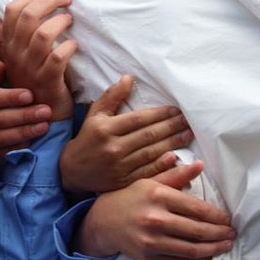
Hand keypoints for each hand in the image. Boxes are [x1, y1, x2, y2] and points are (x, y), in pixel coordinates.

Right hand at [0, 0, 75, 120]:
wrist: (40, 116)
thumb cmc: (31, 83)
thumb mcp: (13, 60)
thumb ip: (3, 40)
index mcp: (9, 46)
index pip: (12, 10)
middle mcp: (16, 55)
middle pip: (28, 16)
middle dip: (49, 1)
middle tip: (65, 1)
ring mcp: (31, 68)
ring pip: (42, 34)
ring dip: (60, 22)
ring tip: (69, 20)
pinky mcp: (48, 81)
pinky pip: (58, 58)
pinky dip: (69, 48)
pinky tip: (73, 46)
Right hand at [0, 62, 52, 169]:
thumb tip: (2, 65)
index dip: (10, 97)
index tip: (29, 95)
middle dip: (24, 115)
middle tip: (46, 111)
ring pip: (1, 137)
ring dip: (24, 132)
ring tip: (44, 126)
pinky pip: (0, 154)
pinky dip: (16, 149)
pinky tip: (31, 143)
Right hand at [60, 75, 193, 193]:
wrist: (71, 171)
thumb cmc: (86, 139)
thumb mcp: (94, 115)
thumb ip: (112, 96)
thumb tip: (129, 78)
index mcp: (106, 128)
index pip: (139, 119)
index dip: (160, 114)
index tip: (176, 110)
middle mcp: (113, 147)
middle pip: (148, 135)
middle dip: (171, 127)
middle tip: (189, 121)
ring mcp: (119, 166)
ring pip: (151, 152)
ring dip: (172, 143)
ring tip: (188, 135)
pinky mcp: (124, 181)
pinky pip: (147, 172)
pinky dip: (162, 165)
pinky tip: (175, 157)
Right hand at [74, 162, 235, 259]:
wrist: (102, 221)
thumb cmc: (129, 198)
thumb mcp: (150, 181)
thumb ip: (176, 175)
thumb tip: (200, 165)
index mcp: (159, 196)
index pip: (197, 209)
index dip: (218, 216)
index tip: (228, 219)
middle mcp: (155, 219)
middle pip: (198, 230)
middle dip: (220, 234)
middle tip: (233, 234)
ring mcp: (151, 241)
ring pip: (192, 249)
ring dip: (214, 249)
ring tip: (226, 246)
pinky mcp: (148, 257)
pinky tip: (207, 257)